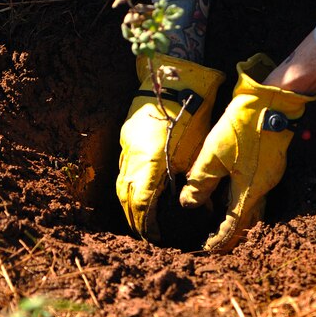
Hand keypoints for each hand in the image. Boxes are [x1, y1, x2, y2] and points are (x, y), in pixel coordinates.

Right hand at [116, 54, 224, 241]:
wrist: (177, 81)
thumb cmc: (192, 116)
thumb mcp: (193, 152)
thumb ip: (186, 180)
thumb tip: (189, 202)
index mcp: (150, 162)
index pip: (141, 203)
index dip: (146, 223)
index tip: (154, 235)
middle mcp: (132, 157)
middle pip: (127, 196)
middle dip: (135, 219)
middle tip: (146, 234)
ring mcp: (127, 146)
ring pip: (122, 183)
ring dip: (129, 204)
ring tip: (139, 220)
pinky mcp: (127, 138)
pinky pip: (124, 169)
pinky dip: (129, 186)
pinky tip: (137, 193)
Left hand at [180, 53, 315, 252]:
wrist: (273, 102)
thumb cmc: (243, 127)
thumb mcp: (214, 155)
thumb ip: (201, 182)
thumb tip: (189, 204)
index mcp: (250, 191)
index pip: (234, 227)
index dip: (219, 240)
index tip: (207, 248)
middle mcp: (263, 188)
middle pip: (248, 221)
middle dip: (232, 234)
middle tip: (215, 239)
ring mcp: (270, 176)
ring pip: (254, 206)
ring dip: (239, 217)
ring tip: (220, 220)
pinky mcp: (271, 164)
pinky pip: (257, 191)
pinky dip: (243, 198)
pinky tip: (231, 191)